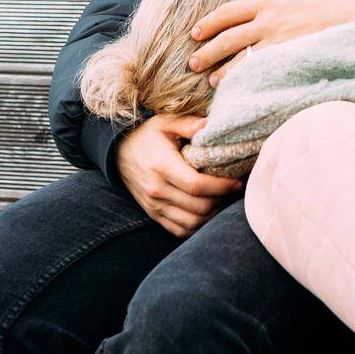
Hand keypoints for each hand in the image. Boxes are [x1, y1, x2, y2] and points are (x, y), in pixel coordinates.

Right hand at [115, 113, 243, 238]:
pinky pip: (179, 230)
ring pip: (191, 222)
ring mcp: (154, 205)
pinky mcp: (153, 214)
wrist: (118, 152)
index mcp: (162, 166)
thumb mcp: (165, 122)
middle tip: (233, 190)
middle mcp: (157, 190)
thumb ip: (188, 124)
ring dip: (212, 215)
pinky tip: (207, 213)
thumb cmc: (146, 135)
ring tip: (223, 201)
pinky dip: (197, 227)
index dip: (221, 187)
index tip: (236, 182)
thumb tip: (210, 126)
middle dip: (222, 200)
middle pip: (198, 207)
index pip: (196, 185)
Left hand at [188, 0, 354, 86]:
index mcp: (267, 0)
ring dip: (224, 70)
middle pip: (229, 36)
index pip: (228, 12)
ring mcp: (281, 38)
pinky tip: (240, 88)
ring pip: (242, 57)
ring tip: (212, 81)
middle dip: (208, 51)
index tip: (195, 33)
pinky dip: (248, 79)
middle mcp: (269, 18)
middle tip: (193, 62)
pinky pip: (263, 70)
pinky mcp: (293, 55)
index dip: (208, 23)